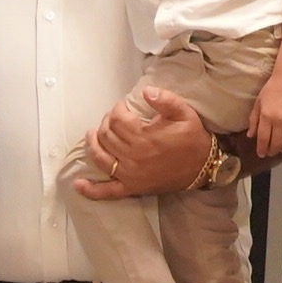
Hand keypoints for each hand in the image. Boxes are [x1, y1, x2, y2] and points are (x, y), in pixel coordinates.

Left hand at [73, 90, 216, 199]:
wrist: (204, 168)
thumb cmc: (193, 139)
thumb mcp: (185, 114)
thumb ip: (165, 100)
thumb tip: (145, 91)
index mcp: (144, 137)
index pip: (117, 120)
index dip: (116, 110)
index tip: (122, 106)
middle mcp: (132, 156)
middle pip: (106, 136)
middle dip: (106, 123)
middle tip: (112, 118)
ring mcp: (129, 174)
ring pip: (101, 157)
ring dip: (93, 145)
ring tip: (91, 135)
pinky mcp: (131, 188)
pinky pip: (107, 191)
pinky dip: (90, 190)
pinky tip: (77, 184)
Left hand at [246, 67, 281, 164]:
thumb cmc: (271, 89)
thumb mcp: (258, 103)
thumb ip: (254, 120)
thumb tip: (250, 135)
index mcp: (267, 116)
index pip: (264, 139)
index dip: (262, 149)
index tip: (261, 154)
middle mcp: (280, 120)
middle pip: (277, 143)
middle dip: (272, 151)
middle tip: (270, 153)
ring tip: (280, 149)